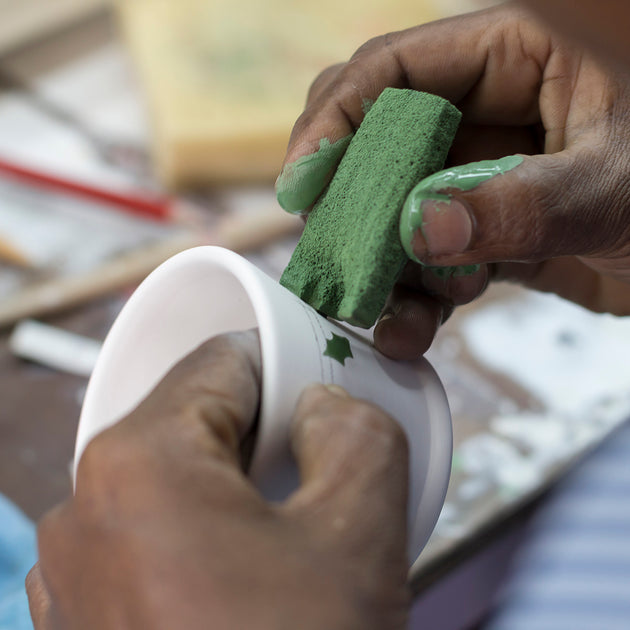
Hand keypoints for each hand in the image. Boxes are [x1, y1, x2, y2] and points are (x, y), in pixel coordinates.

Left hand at [26, 332, 409, 629]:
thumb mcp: (359, 532)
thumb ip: (356, 430)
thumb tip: (322, 405)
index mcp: (137, 463)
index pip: (223, 364)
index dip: (286, 366)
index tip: (324, 388)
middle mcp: (83, 509)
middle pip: (196, 421)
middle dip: (265, 433)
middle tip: (321, 466)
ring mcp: (74, 571)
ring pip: (176, 478)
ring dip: (238, 485)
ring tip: (293, 527)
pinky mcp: (84, 618)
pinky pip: (155, 534)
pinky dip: (207, 532)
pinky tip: (252, 575)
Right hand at [276, 3, 629, 358]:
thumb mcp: (616, 184)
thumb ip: (519, 202)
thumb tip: (419, 228)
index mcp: (516, 57)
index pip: (393, 69)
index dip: (335, 119)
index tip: (301, 181)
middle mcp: (487, 115)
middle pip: (380, 146)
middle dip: (350, 204)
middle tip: (330, 254)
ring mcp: (482, 180)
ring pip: (399, 216)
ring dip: (381, 269)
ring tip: (379, 315)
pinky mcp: (489, 237)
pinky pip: (433, 264)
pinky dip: (416, 299)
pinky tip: (410, 331)